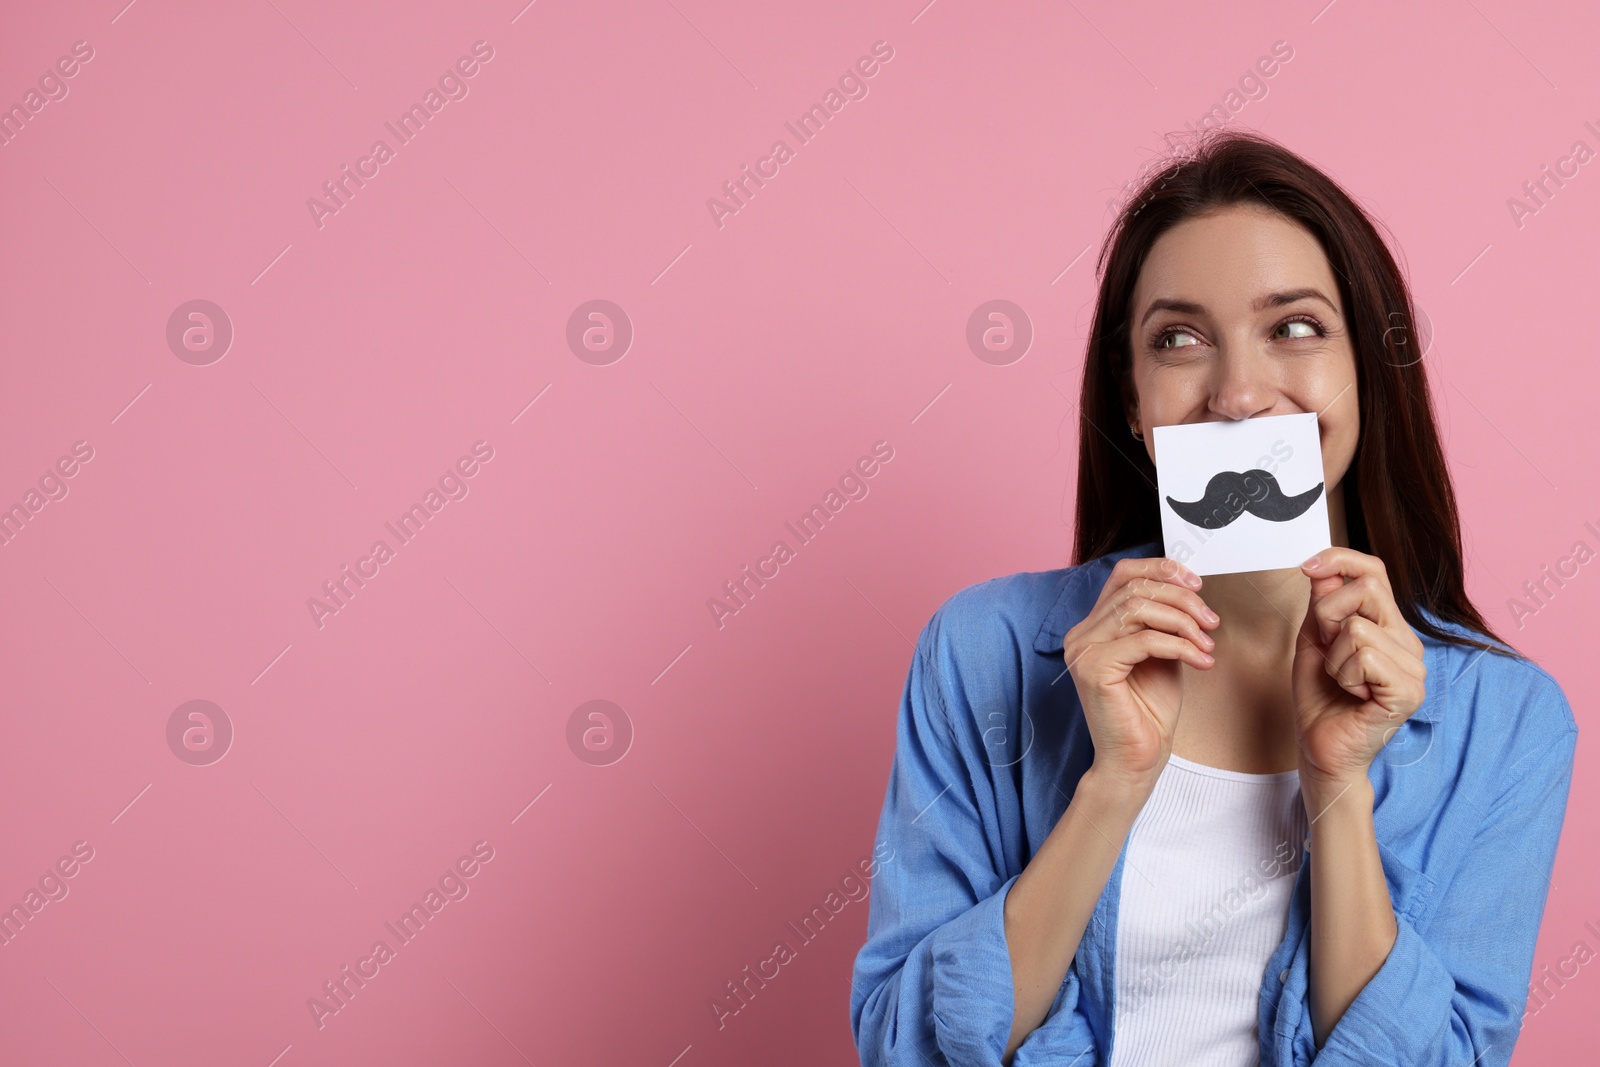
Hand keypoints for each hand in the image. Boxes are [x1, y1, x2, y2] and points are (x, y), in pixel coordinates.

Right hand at [1063, 556, 1218, 792]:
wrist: (1137, 760)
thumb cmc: (1148, 712)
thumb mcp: (1162, 653)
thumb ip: (1164, 621)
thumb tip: (1187, 588)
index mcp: (1094, 626)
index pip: (1123, 575)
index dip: (1161, 569)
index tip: (1197, 584)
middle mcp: (1081, 634)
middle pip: (1136, 589)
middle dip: (1183, 600)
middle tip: (1211, 622)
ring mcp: (1083, 650)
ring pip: (1139, 609)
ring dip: (1184, 622)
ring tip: (1207, 644)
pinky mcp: (1093, 668)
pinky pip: (1145, 640)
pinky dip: (1180, 646)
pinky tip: (1201, 660)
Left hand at [1291, 548, 1426, 792]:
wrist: (1320, 745)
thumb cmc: (1320, 695)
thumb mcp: (1313, 638)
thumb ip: (1323, 601)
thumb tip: (1323, 564)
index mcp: (1387, 624)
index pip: (1374, 571)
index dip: (1340, 559)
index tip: (1307, 566)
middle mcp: (1407, 640)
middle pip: (1368, 589)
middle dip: (1327, 616)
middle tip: (1326, 650)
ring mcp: (1414, 666)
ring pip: (1358, 628)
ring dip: (1334, 657)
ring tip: (1342, 681)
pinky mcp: (1409, 691)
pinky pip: (1365, 658)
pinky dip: (1344, 675)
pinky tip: (1353, 695)